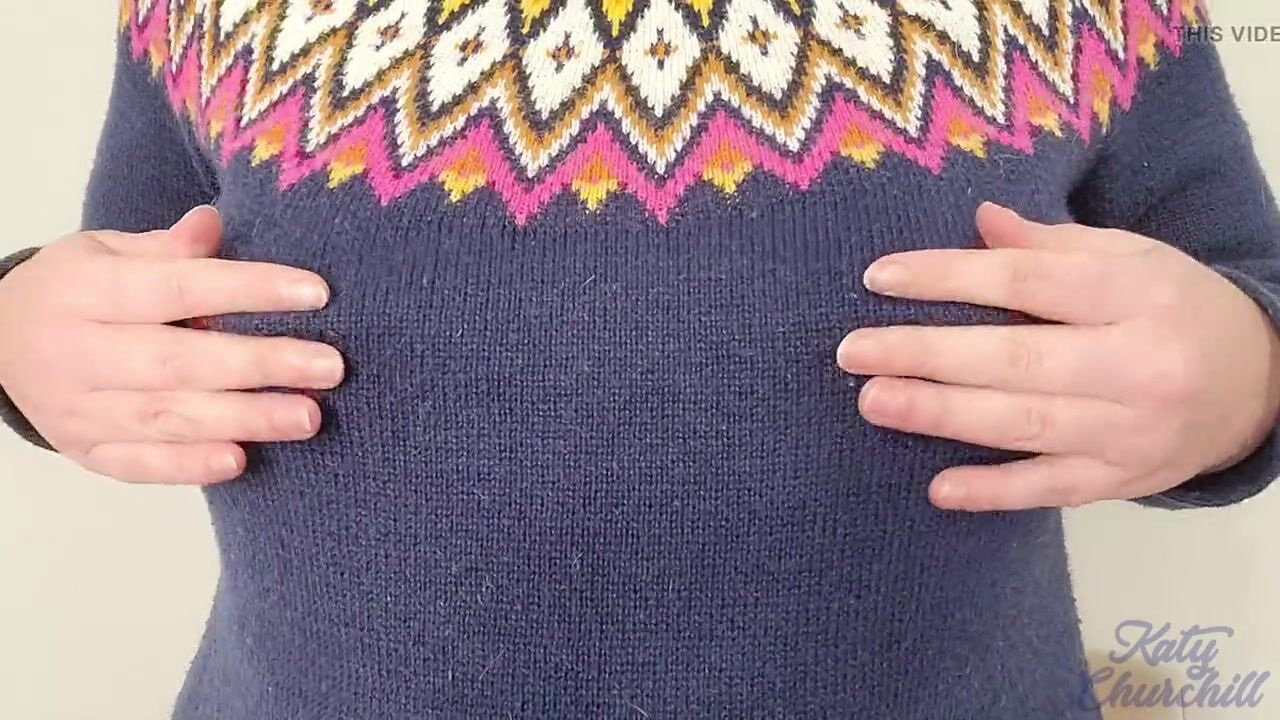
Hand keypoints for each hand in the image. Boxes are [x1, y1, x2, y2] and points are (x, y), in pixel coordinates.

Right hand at [0, 206, 344, 483]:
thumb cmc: (73, 290)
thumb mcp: (103, 251)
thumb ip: (163, 247)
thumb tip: (213, 225)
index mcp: (87, 290)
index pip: (178, 287)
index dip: (248, 289)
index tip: (316, 292)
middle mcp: (80, 351)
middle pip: (180, 360)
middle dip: (261, 364)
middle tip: (330, 367)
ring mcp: (80, 408)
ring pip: (168, 418)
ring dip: (244, 419)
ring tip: (308, 416)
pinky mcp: (86, 450)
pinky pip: (139, 464)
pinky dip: (188, 466)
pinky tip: (240, 461)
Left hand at [836, 202, 1279, 511]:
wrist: (1258, 384)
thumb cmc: (1171, 306)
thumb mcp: (1128, 258)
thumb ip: (1050, 244)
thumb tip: (977, 220)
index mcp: (1134, 294)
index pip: (1027, 280)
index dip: (949, 276)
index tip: (879, 277)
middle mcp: (1136, 365)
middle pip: (1016, 358)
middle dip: (927, 354)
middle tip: (852, 352)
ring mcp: (1130, 430)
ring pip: (1024, 424)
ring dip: (942, 416)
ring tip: (873, 402)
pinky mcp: (1123, 480)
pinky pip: (1050, 490)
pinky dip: (994, 492)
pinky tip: (937, 489)